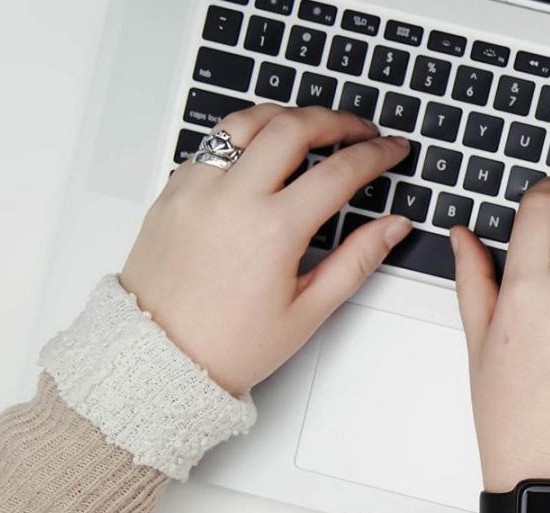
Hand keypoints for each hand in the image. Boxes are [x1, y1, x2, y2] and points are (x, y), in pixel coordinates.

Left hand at [121, 105, 412, 394]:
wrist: (157, 358)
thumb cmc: (228, 344)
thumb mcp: (308, 311)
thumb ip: (357, 260)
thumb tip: (392, 227)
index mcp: (273, 229)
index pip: (340, 171)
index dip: (376, 154)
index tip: (392, 150)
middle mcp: (232, 198)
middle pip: (293, 127)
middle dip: (337, 120)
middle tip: (360, 129)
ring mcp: (197, 189)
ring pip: (247, 122)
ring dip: (286, 116)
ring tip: (310, 127)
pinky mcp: (172, 192)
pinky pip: (212, 145)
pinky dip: (244, 138)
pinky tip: (261, 154)